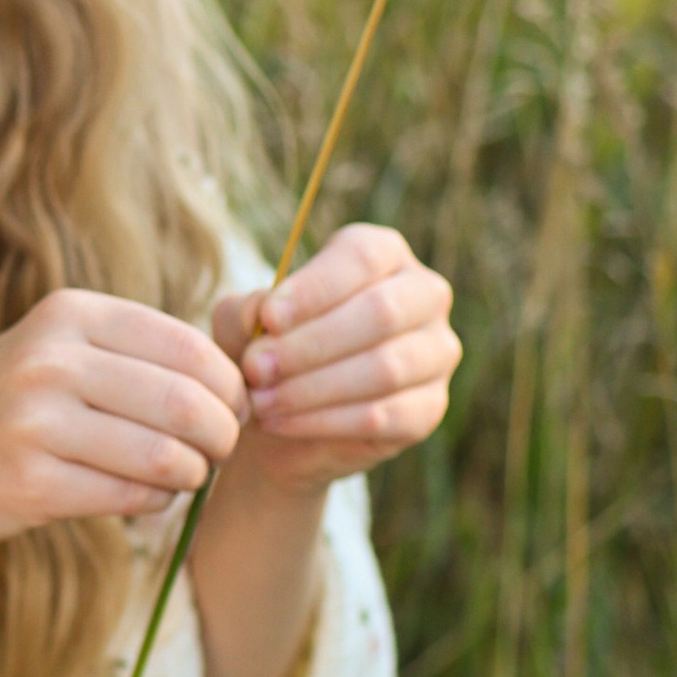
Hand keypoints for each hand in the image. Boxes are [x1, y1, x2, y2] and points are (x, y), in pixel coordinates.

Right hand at [0, 289, 249, 545]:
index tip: (235, 408)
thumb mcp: (59, 349)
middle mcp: (49, 361)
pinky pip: (131, 496)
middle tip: (222, 449)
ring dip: (192, 473)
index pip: (187, 344)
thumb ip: (137, 354)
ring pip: (164, 455)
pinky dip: (156, 501)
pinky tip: (147, 496)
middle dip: (222, 434)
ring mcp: (35, 422)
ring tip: (186, 475)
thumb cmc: (13, 405)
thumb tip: (240, 382)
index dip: (229, 383)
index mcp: (68, 314)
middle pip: (184, 402)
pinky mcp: (31, 483)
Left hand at [214, 224, 459, 493]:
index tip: (268, 318)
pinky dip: (325, 421)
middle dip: (311, 343)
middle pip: (381, 312)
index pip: (362, 257)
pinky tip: (281, 422)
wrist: (278, 419)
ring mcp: (436, 353)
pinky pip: (384, 415)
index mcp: (384, 254)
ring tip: (261, 399)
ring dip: (314, 387)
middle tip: (256, 368)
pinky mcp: (429, 407)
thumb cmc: (267, 350)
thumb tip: (261, 312)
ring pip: (385, 368)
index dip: (315, 288)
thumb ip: (244, 310)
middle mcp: (424, 295)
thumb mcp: (241, 324)